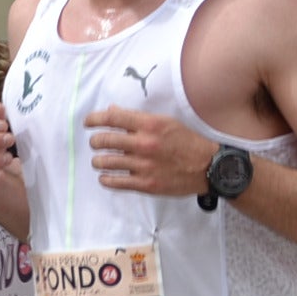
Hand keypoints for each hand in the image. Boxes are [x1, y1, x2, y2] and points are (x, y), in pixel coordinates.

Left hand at [85, 107, 219, 197]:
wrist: (208, 167)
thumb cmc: (187, 142)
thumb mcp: (166, 122)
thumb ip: (137, 118)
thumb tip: (112, 110)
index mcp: (150, 125)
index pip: (112, 118)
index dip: (94, 119)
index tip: (88, 122)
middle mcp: (145, 144)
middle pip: (104, 140)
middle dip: (95, 141)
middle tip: (96, 143)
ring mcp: (144, 165)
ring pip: (105, 162)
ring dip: (98, 160)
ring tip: (100, 160)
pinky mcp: (146, 184)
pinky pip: (115, 182)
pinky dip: (105, 179)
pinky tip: (106, 176)